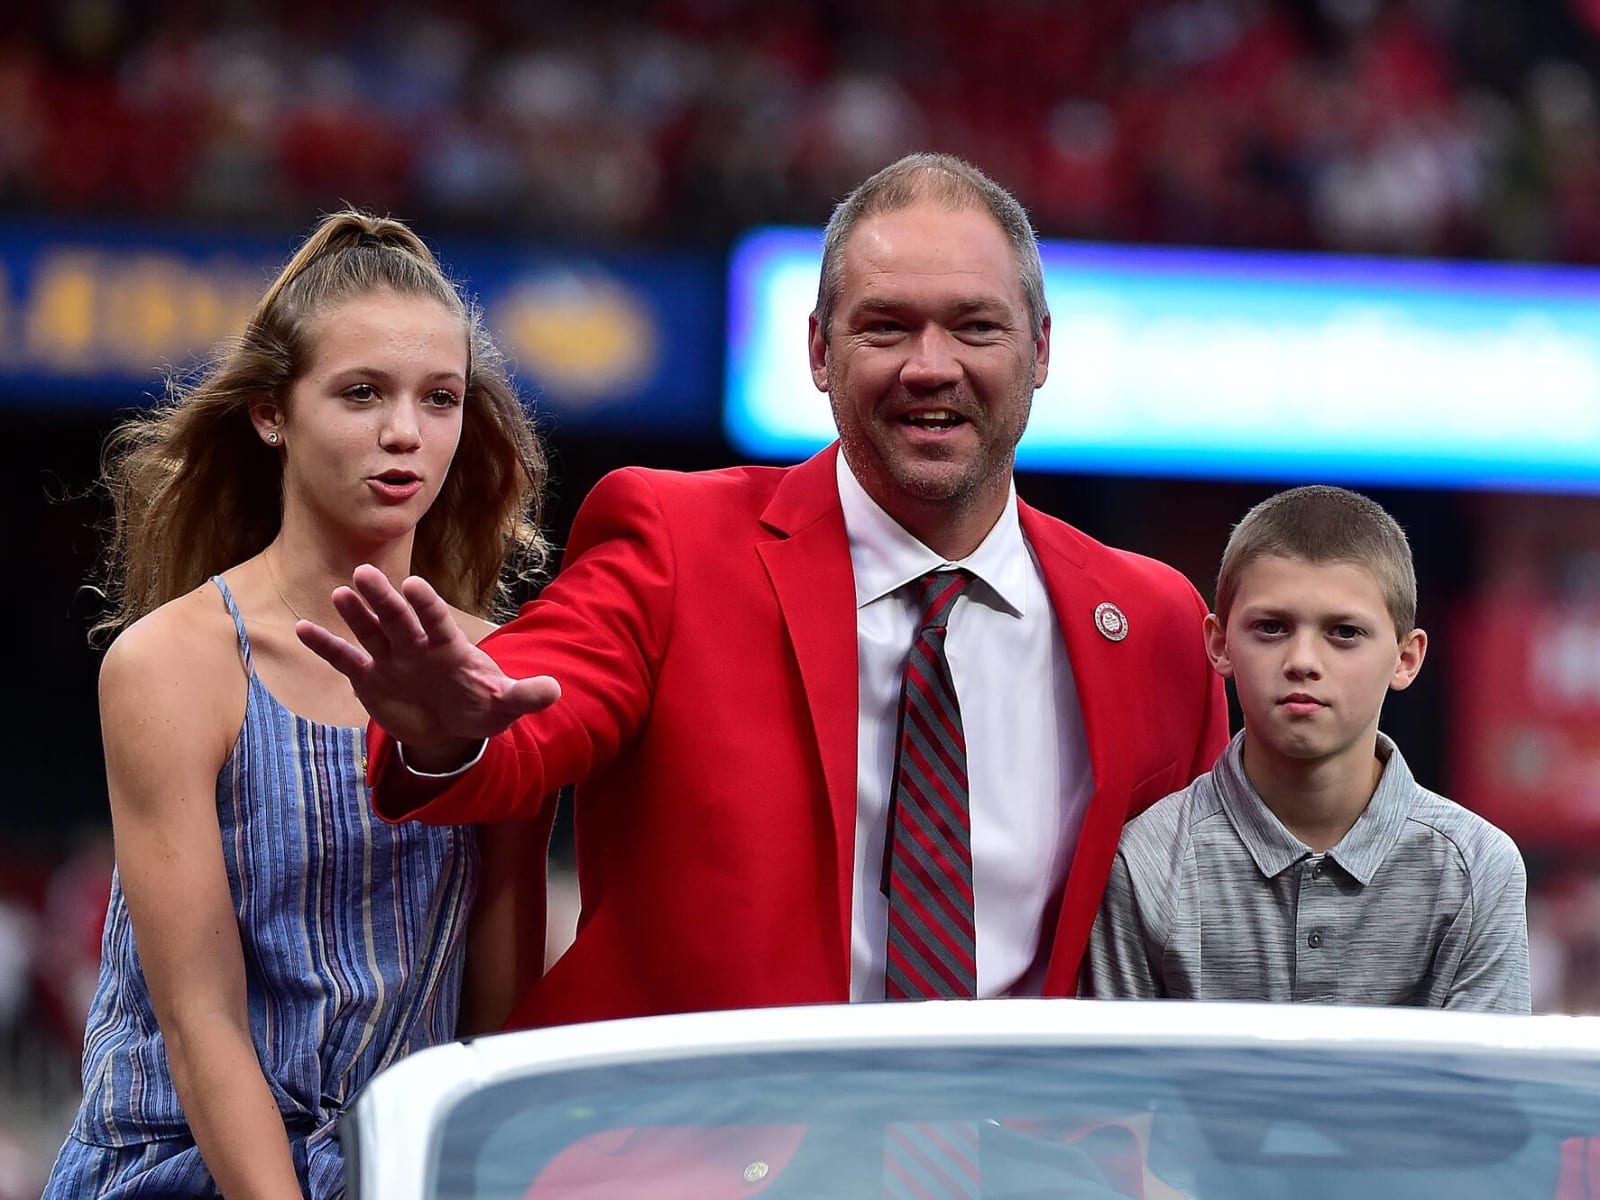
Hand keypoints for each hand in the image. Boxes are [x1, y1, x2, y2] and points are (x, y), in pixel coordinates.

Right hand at [296, 565, 559, 761]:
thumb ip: (524, 696)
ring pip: (370, 632)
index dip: (427, 605)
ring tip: (340, 592)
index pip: (437, 621)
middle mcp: (416, 646)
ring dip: (355, 613)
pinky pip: (345, 659)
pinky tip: (303, 629)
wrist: (450, 727)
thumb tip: (555, 690)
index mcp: (448, 647)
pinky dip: (326, 646)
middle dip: (384, 599)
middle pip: (398, 618)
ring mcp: (390, 659)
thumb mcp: (504, 705)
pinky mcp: (369, 678)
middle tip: (365, 573)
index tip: (415, 585)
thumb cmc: (478, 706)